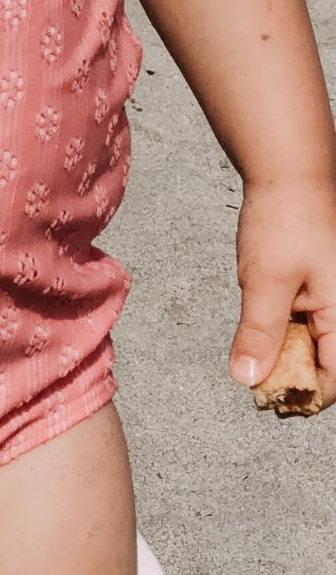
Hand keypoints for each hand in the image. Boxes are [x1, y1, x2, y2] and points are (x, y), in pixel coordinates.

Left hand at [229, 179, 335, 396]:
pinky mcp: (324, 289)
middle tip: (254, 377)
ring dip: (287, 352)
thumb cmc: (286, 220)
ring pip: (316, 344)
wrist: (290, 174)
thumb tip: (248, 379)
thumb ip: (258, 333)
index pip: (335, 379)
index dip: (303, 394)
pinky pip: (310, 322)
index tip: (267, 400)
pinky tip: (265, 323)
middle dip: (293, 375)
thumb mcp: (264, 281)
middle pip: (327, 364)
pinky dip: (287, 329)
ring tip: (255, 353)